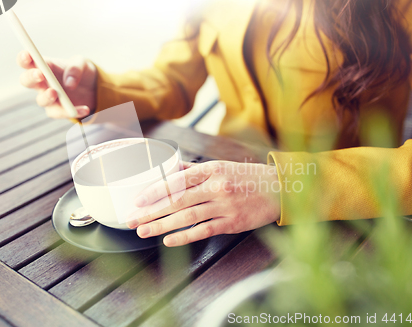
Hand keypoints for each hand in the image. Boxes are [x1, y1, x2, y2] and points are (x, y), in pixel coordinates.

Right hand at [17, 50, 96, 118]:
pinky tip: (85, 109)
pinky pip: (60, 113)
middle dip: (31, 77)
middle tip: (40, 75)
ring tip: (54, 92)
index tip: (27, 55)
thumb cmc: (81, 71)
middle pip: (27, 81)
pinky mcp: (57, 110)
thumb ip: (75, 68)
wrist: (92, 88)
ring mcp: (48, 98)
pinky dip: (71, 112)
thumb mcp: (82, 64)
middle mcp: (42, 83)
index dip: (24, 58)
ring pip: (41, 100)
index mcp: (44, 66)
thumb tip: (69, 84)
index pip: (27, 61)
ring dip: (46, 97)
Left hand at [127, 161, 280, 246]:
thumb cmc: (247, 177)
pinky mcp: (232, 222)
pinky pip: (204, 230)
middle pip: (177, 199)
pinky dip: (185, 236)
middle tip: (131, 219)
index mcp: (211, 169)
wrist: (279, 188)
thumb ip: (194, 170)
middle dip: (151, 210)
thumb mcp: (221, 166)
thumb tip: (170, 169)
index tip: (137, 200)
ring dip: (162, 225)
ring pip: (187, 216)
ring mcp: (224, 205)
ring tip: (143, 231)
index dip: (154, 191)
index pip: (177, 180)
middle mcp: (216, 186)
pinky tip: (168, 241)